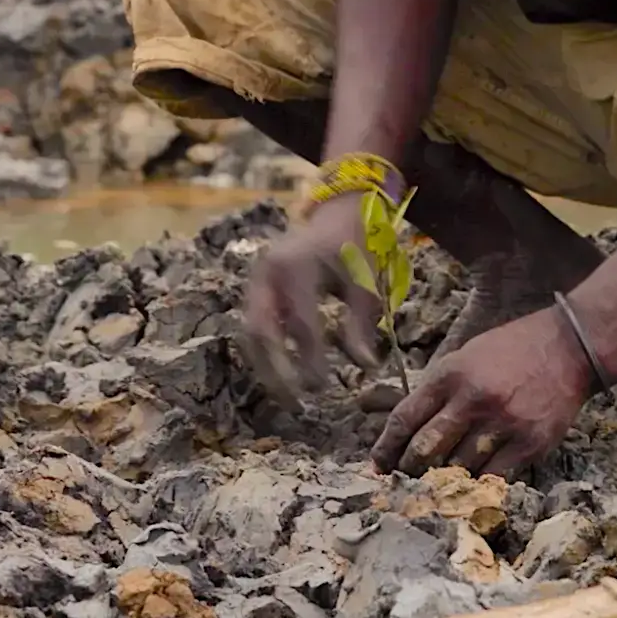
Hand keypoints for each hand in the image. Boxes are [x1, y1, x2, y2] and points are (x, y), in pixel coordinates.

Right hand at [240, 200, 383, 398]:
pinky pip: (253, 328)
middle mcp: (266, 273)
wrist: (338, 214)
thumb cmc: (355, 245)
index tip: (322, 388)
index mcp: (294, 266)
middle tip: (295, 403)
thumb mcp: (365, 282)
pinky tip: (283, 376)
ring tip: (288, 397)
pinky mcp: (256, 290)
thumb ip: (362, 323)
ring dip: (266, 368)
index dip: (310, 358)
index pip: (300, 323)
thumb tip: (366, 366)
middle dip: (275, 371)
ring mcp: (256, 281)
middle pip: (260, 332)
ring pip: (250, 334)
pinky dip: (265, 355)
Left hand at [372, 311, 595, 476]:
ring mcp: (502, 424)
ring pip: (457, 469)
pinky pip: (493, 478)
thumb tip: (410, 430)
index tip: (377, 466)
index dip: (385, 448)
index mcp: (450, 374)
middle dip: (409, 470)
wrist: (570, 347)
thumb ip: (440, 391)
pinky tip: (471, 488)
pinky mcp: (529, 444)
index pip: (404, 419)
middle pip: (424, 450)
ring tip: (435, 490)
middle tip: (404, 482)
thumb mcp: (467, 356)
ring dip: (443, 483)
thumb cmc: (513, 350)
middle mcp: (472, 400)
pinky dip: (478, 486)